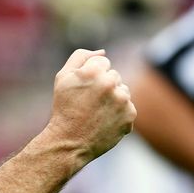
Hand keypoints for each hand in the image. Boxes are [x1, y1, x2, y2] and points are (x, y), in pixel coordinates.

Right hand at [47, 49, 136, 167]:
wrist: (70, 141)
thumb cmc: (64, 107)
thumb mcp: (63, 77)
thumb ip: (80, 57)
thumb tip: (103, 51)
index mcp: (93, 71)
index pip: (103, 61)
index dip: (91, 75)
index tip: (83, 88)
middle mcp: (110, 83)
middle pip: (114, 75)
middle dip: (103, 85)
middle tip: (88, 102)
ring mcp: (122, 100)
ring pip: (123, 90)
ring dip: (113, 98)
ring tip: (97, 111)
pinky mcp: (130, 115)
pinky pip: (128, 107)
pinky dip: (118, 113)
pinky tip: (104, 120)